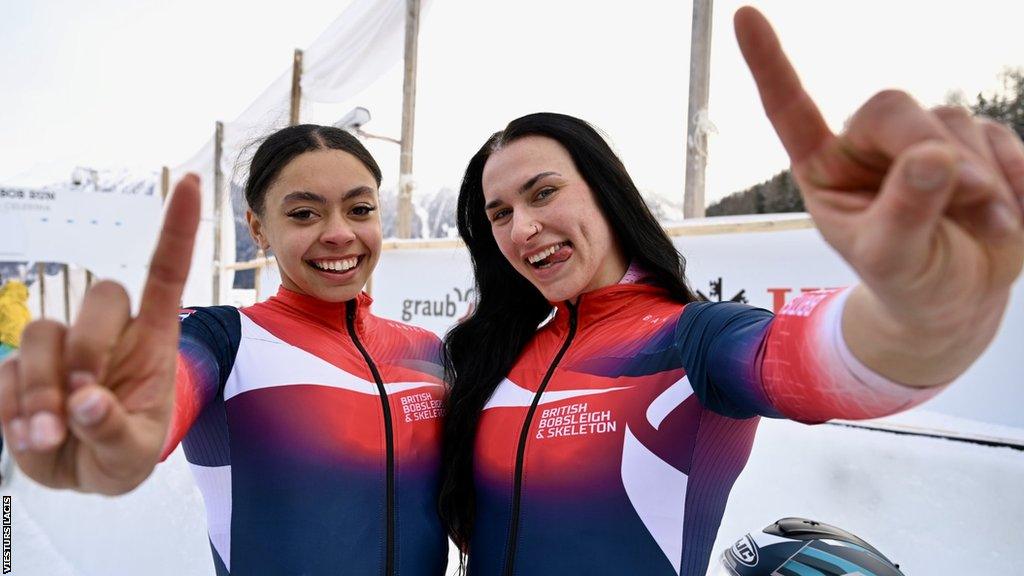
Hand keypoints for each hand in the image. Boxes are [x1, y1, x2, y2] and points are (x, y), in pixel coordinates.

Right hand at [0, 175, 200, 493]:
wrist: (83, 474)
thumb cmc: (124, 452)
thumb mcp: (132, 455)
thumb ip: (113, 430)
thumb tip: (84, 401)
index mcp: (153, 341)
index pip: (166, 273)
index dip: (178, 228)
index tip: (193, 184)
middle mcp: (108, 333)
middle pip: (99, 300)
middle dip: (88, 351)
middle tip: (83, 404)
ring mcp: (61, 349)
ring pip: (42, 332)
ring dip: (41, 388)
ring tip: (51, 436)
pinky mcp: (19, 369)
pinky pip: (3, 372)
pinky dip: (13, 409)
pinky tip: (33, 438)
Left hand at [734, 7, 1023, 340]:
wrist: (959, 301)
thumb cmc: (909, 282)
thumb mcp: (894, 260)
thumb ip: (905, 212)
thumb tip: (933, 156)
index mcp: (826, 169)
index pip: (790, 109)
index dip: (769, 64)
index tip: (744, 17)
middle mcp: (867, 145)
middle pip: (893, 107)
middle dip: (929, 147)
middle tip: (967, 194)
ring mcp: (921, 140)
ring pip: (951, 120)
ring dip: (977, 177)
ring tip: (983, 227)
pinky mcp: (975, 143)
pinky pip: (999, 135)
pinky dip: (1011, 175)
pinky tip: (1007, 213)